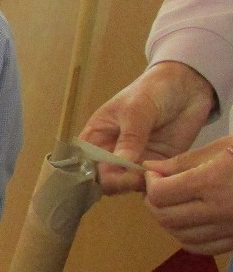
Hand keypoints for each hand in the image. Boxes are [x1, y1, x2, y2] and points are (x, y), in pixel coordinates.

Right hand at [79, 61, 215, 194]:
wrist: (187, 85)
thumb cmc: (152, 90)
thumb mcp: (137, 110)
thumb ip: (130, 137)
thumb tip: (122, 164)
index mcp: (96, 138)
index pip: (84, 163)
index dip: (89, 174)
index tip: (105, 177)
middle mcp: (111, 153)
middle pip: (104, 179)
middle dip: (116, 182)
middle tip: (134, 177)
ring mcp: (134, 161)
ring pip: (126, 185)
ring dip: (136, 185)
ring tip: (149, 175)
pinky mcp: (156, 165)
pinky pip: (150, 183)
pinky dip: (154, 185)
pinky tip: (160, 179)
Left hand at [143, 137, 232, 253]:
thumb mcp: (224, 147)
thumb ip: (184, 162)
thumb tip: (150, 169)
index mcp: (215, 182)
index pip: (162, 194)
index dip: (150, 184)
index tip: (155, 175)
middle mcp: (222, 210)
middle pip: (166, 217)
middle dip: (154, 203)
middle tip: (159, 189)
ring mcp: (232, 228)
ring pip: (180, 236)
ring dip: (168, 221)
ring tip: (173, 203)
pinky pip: (202, 247)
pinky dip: (187, 236)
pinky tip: (190, 220)